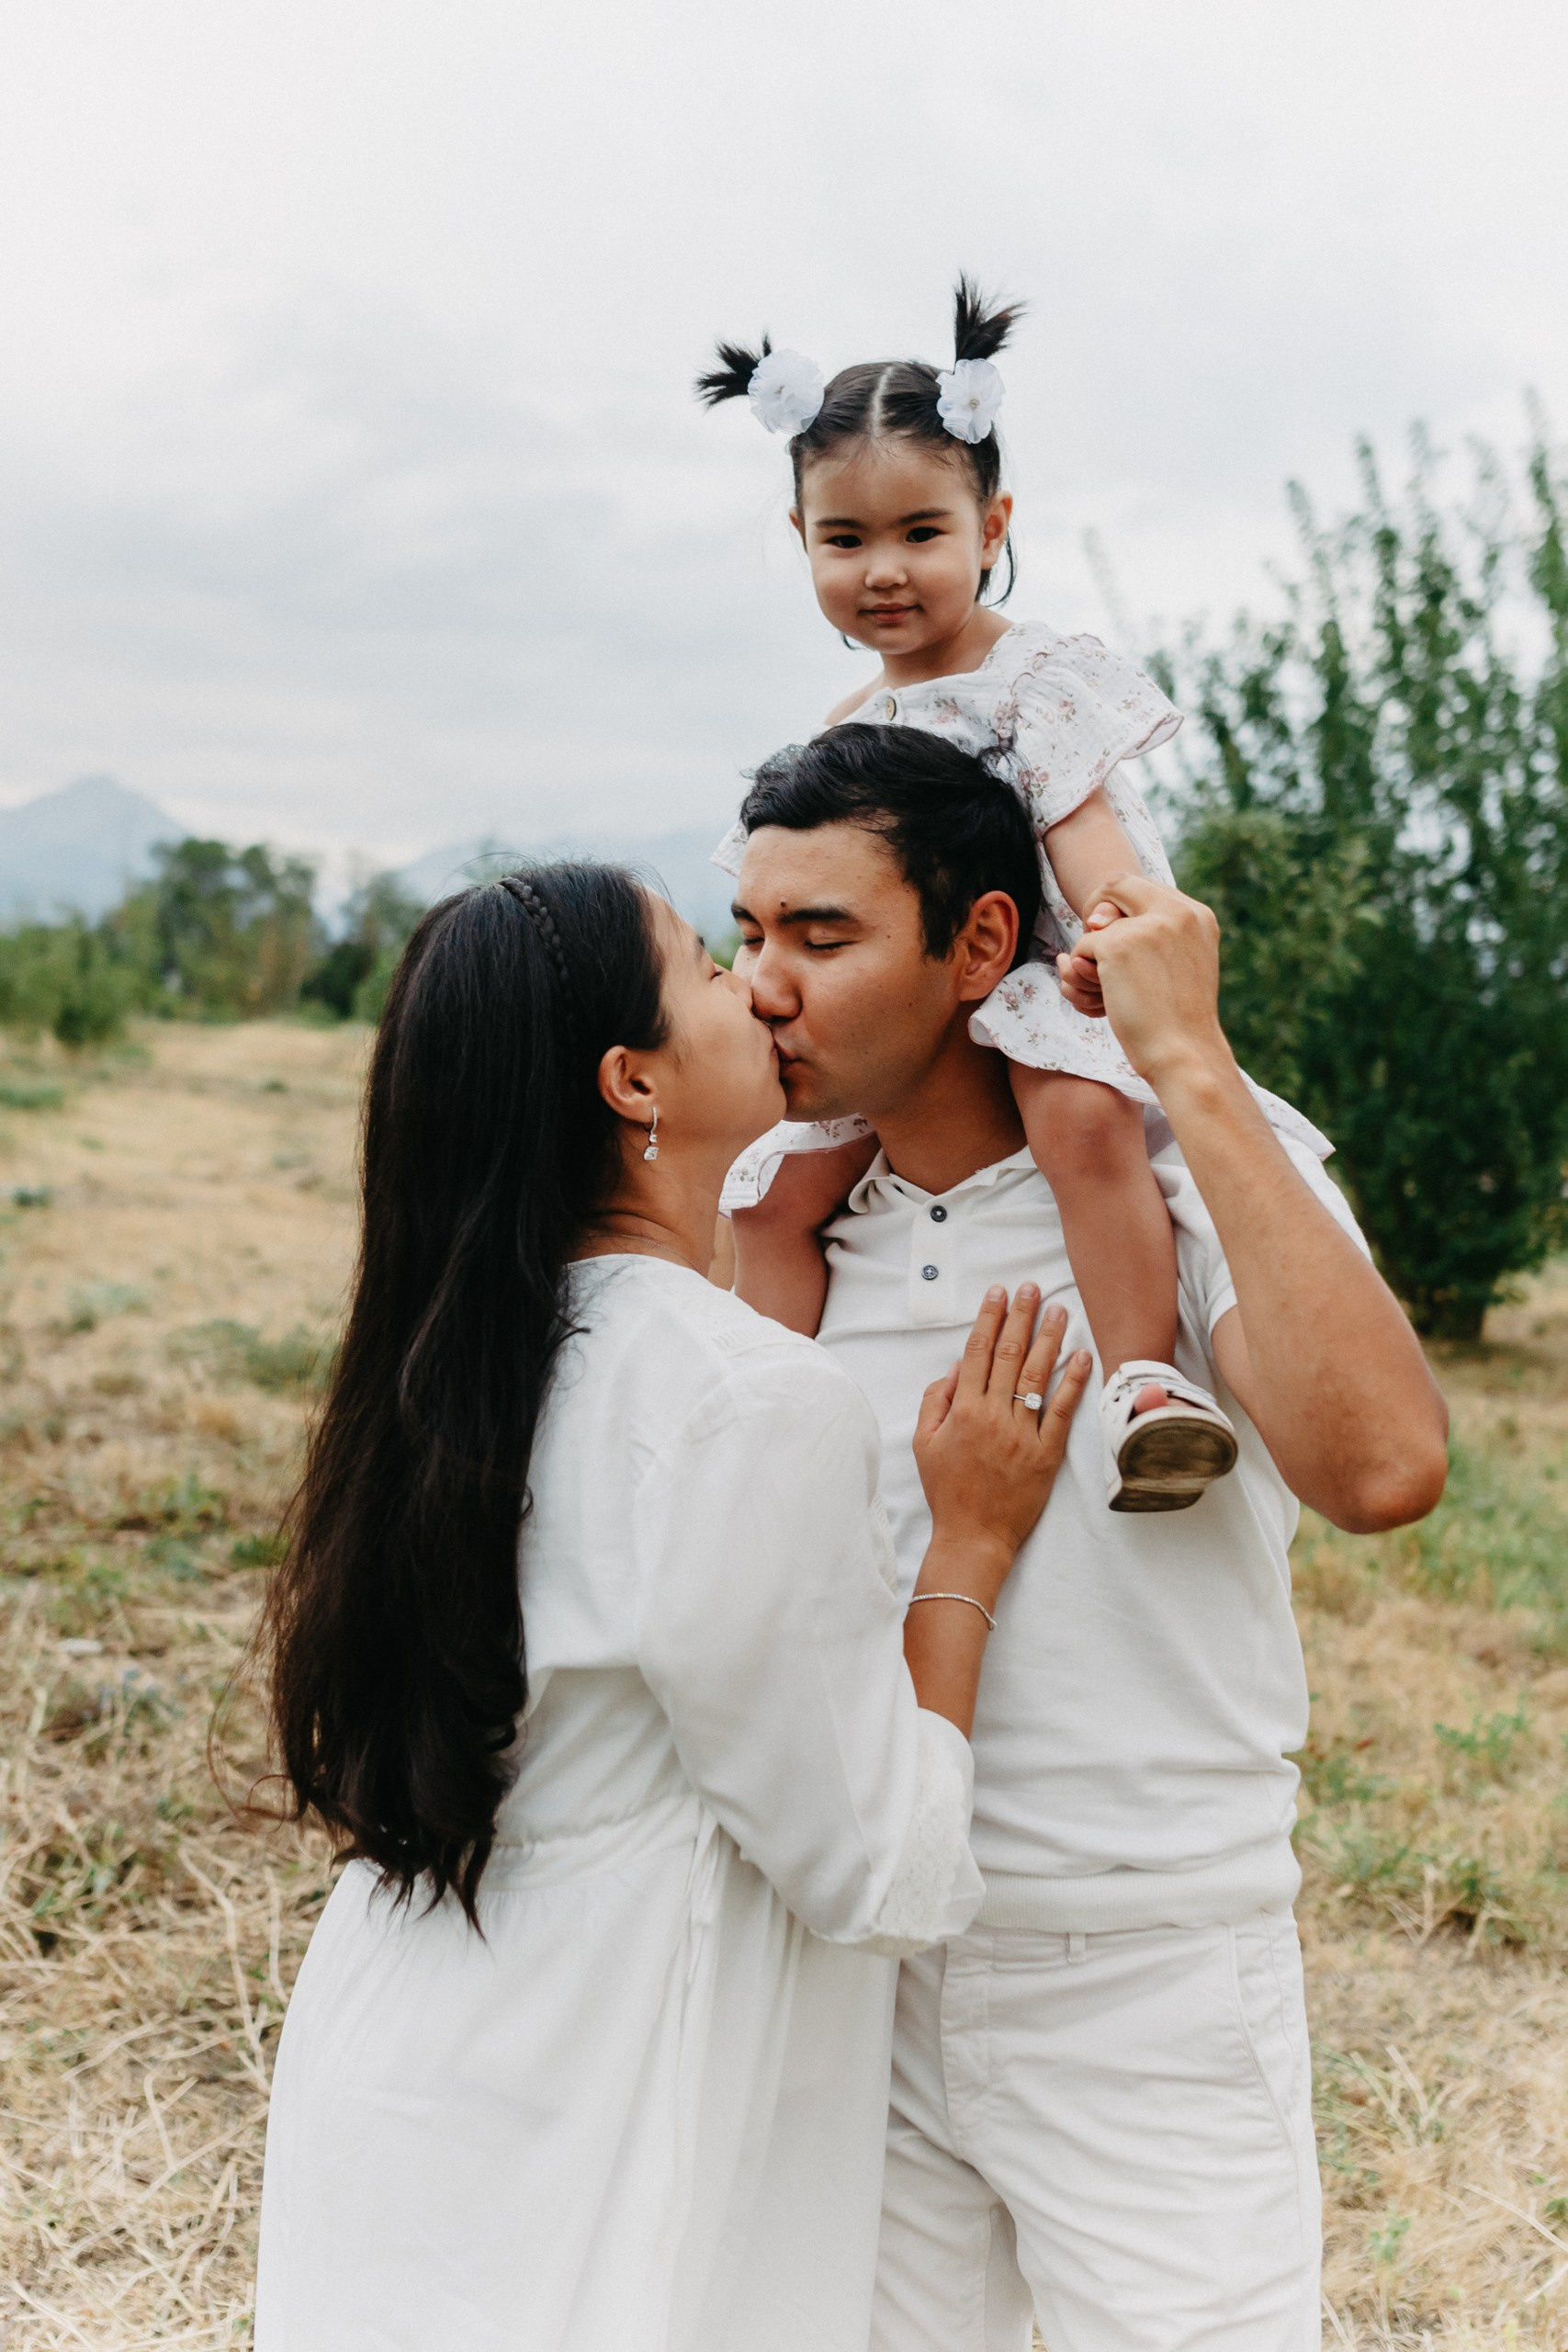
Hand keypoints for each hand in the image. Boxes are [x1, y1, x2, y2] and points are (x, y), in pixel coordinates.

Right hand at [912, 1285, 1090, 1614]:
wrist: (973, 1537)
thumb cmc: (947, 1491)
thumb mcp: (924, 1443)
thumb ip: (935, 1401)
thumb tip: (956, 1367)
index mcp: (963, 1411)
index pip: (977, 1353)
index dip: (988, 1319)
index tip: (998, 1293)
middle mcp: (994, 1416)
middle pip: (1009, 1355)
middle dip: (1020, 1316)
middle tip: (1031, 1287)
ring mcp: (1022, 1434)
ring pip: (1037, 1375)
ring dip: (1049, 1338)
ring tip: (1059, 1309)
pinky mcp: (1047, 1453)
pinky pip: (1063, 1411)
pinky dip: (1073, 1381)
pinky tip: (1082, 1355)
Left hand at [1064, 873, 1231, 1089]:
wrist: (1184, 1053)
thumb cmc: (1179, 1022)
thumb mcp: (1181, 967)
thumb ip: (1156, 937)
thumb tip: (1094, 919)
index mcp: (1199, 915)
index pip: (1144, 886)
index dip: (1119, 904)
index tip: (1108, 929)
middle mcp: (1178, 911)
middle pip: (1116, 883)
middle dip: (1095, 908)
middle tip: (1092, 943)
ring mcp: (1148, 925)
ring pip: (1097, 922)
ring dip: (1090, 954)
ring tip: (1104, 988)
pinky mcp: (1118, 944)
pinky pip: (1083, 947)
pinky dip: (1083, 973)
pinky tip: (1104, 999)